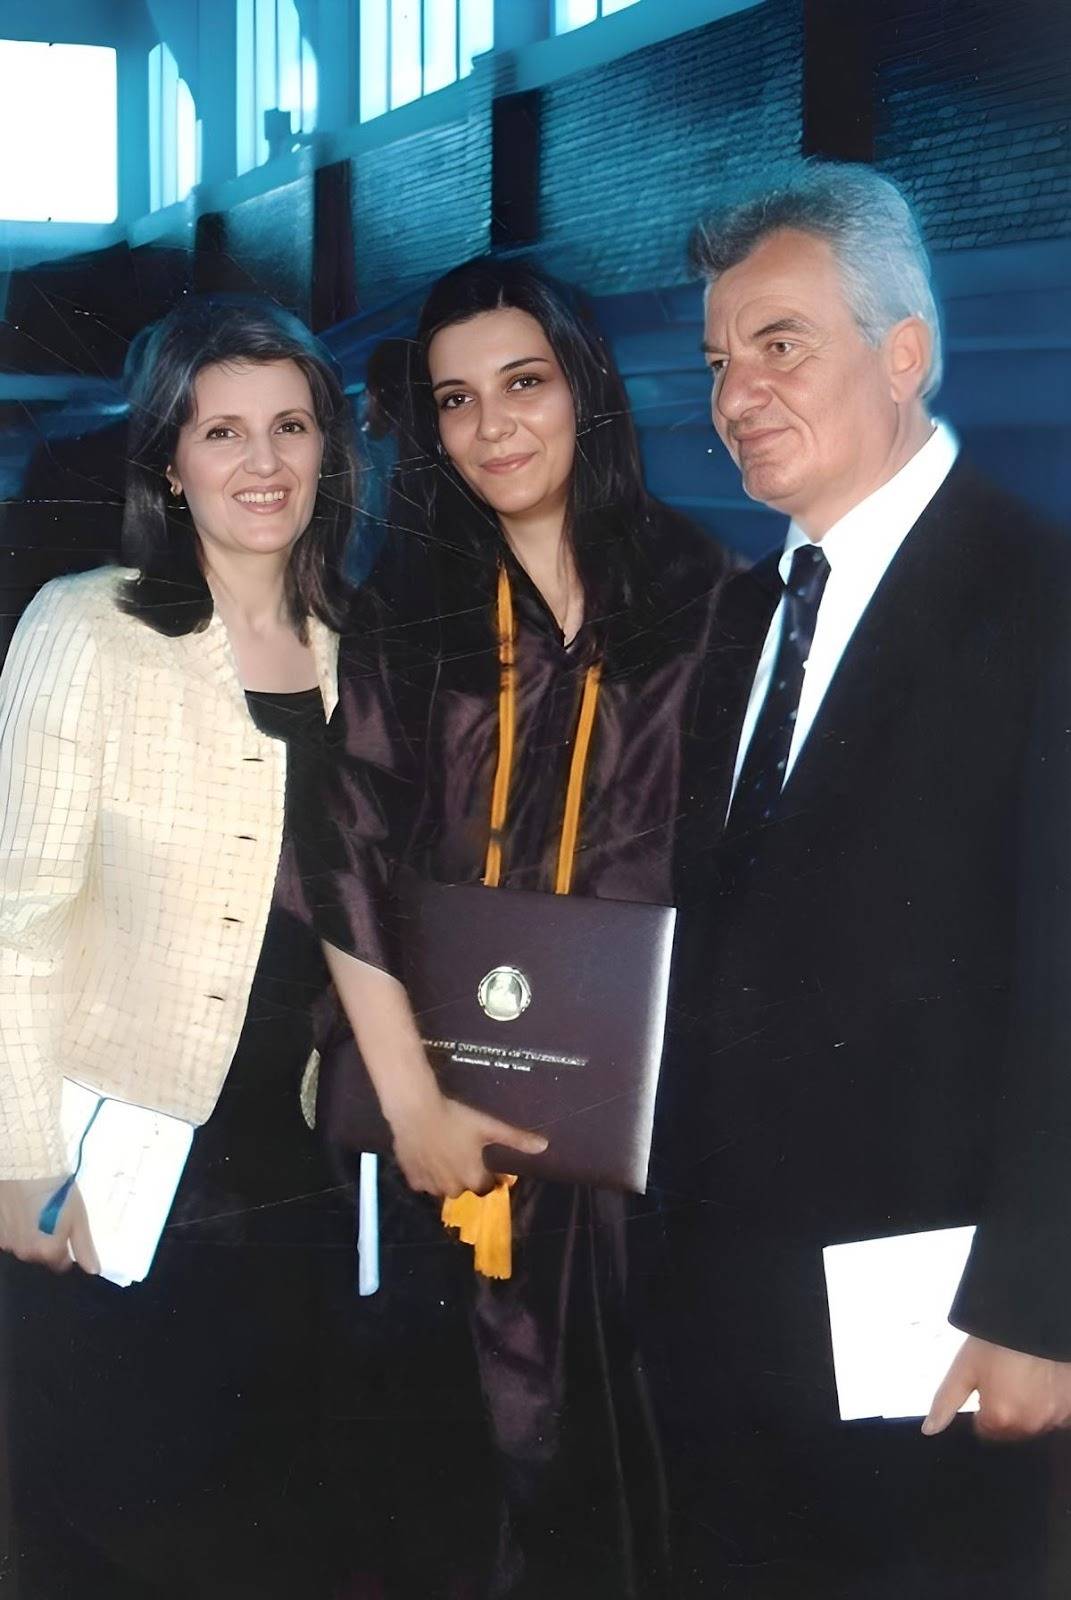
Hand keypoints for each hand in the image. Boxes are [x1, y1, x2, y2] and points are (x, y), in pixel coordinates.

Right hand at [0, 1177, 99, 1273]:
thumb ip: (84, 1248)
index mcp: (48, 1252)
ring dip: (31, 1236)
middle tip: (51, 1218)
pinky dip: (16, 1229)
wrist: (27, 1168)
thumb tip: (93, 1271)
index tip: (66, 1232)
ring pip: (24, 1247)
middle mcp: (25, 1253)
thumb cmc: (56, 1191)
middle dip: (47, 1243)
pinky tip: (22, 1212)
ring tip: (36, 1212)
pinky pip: (10, 1238)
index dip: (65, 1249)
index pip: (61, 1264)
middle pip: (41, 1256)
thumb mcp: (78, 1217)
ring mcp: (8, 1244)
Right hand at [388, 1093, 547, 1198]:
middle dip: (467, 1173)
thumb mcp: (490, 1127)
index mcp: (474, 1179)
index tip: (486, 1160)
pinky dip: (428, 1173)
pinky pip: (425, 1182)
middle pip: (465, 1186)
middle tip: (463, 1150)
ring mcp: (431, 1187)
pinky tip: (429, 1155)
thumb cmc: (456, 1118)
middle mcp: (453, 1189)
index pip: (488, 1187)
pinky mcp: (413, 1180)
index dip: (490, 1174)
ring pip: (444, 1186)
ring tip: (446, 1150)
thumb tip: (544, 1146)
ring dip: (447, 1175)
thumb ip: (516, 1139)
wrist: (416, 1112)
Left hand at [923, 1334, 1070, 1440]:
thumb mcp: (963, 1368)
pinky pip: (1057, 1413)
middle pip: (1011, 1429)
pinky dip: (1049, 1402)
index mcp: (1000, 1418)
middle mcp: (1029, 1425)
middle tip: (1005, 1377)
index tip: (986, 1386)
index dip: (982, 1408)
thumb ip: (945, 1402)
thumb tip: (930, 1430)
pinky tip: (1042, 1380)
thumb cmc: (995, 1342)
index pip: (985, 1430)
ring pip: (1035, 1422)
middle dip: (1005, 1410)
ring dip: (1029, 1407)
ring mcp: (1055, 1418)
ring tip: (1025, 1375)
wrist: (1034, 1320)